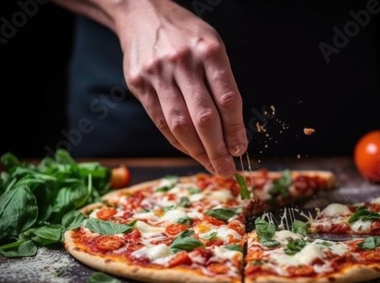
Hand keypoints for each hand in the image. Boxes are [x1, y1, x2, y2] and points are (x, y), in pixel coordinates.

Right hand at [115, 1, 247, 176]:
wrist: (142, 13)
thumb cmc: (185, 35)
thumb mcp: (212, 46)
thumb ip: (222, 84)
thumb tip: (232, 130)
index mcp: (209, 51)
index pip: (228, 99)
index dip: (236, 130)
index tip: (240, 149)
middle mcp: (183, 62)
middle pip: (204, 117)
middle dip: (217, 150)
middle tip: (227, 170)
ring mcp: (158, 74)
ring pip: (180, 124)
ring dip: (197, 152)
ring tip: (211, 167)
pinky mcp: (139, 83)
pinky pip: (160, 121)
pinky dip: (177, 141)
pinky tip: (190, 151)